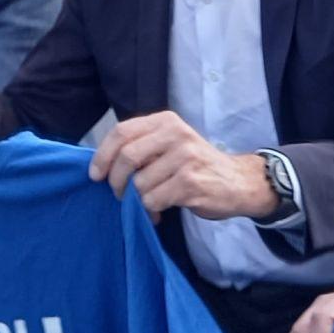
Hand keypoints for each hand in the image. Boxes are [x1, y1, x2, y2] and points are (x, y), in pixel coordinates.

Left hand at [88, 111, 278, 219]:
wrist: (238, 182)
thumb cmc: (196, 165)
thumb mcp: (171, 144)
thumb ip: (143, 147)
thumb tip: (103, 166)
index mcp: (166, 121)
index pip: (122, 132)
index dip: (102, 155)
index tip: (95, 174)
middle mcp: (176, 134)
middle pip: (126, 157)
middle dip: (116, 182)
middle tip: (119, 195)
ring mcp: (185, 158)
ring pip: (139, 183)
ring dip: (137, 201)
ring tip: (149, 204)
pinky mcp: (190, 183)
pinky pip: (153, 200)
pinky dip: (151, 210)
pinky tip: (160, 211)